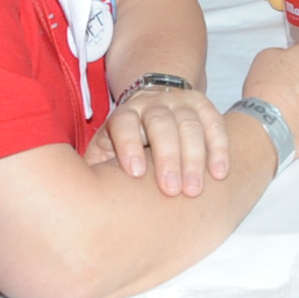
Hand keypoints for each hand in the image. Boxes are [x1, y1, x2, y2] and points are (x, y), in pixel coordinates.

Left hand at [85, 85, 229, 197]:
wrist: (152, 101)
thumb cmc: (125, 141)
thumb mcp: (105, 149)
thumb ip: (95, 167)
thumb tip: (79, 196)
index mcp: (124, 114)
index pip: (125, 124)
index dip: (129, 146)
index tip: (135, 173)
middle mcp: (152, 104)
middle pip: (161, 125)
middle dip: (168, 158)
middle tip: (172, 191)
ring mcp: (179, 102)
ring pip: (189, 125)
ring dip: (195, 158)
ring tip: (195, 190)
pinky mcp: (202, 104)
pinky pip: (214, 122)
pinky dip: (219, 147)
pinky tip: (219, 173)